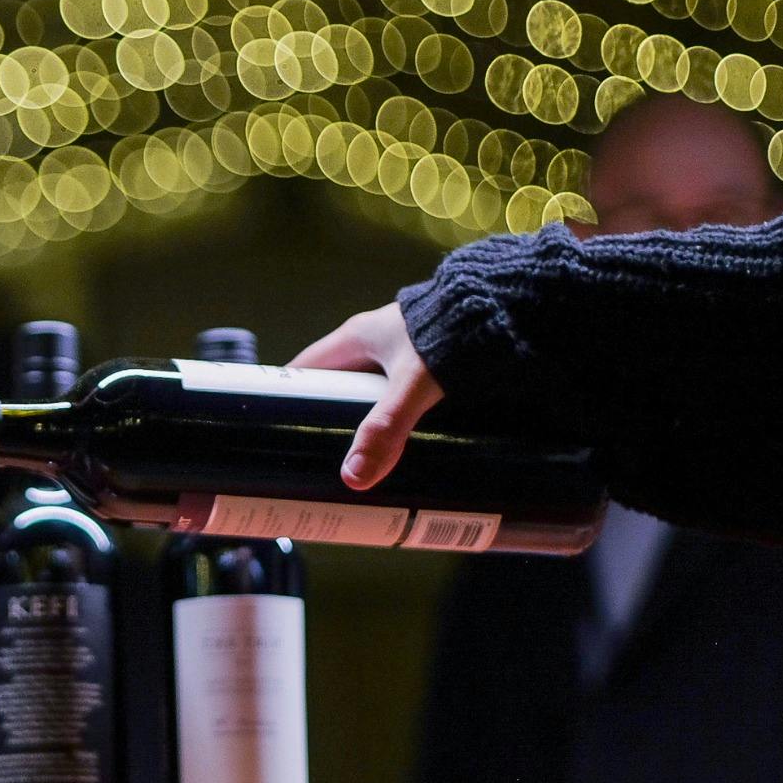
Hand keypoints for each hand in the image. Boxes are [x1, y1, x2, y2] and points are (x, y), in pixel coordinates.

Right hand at [290, 303, 443, 489]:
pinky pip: (396, 391)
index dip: (287, 395)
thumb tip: (354, 477)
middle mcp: (374, 339)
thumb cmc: (450, 335)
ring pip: (368, 390)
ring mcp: (401, 347)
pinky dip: (392, 415)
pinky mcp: (427, 358)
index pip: (304, 368)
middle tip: (319, 455)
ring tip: (357, 458)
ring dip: (363, 419)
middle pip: (335, 383)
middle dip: (326, 416)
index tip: (276, 427)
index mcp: (355, 337)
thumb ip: (385, 429)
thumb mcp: (412, 386)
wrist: (506, 305)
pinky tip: (398, 441)